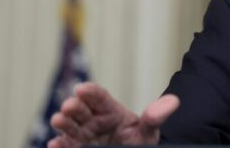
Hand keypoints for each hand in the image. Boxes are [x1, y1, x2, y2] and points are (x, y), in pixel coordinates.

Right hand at [48, 82, 178, 147]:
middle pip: (81, 110)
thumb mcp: (149, 130)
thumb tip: (174, 101)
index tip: (82, 88)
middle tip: (69, 105)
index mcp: (110, 110)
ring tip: (58, 119)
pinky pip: (67, 146)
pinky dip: (60, 145)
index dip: (90, 91)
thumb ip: (155, 117)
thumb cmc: (139, 140)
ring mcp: (83, 136)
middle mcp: (93, 121)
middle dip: (74, 106)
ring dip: (63, 123)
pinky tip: (54, 144)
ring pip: (70, 127)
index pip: (99, 97)